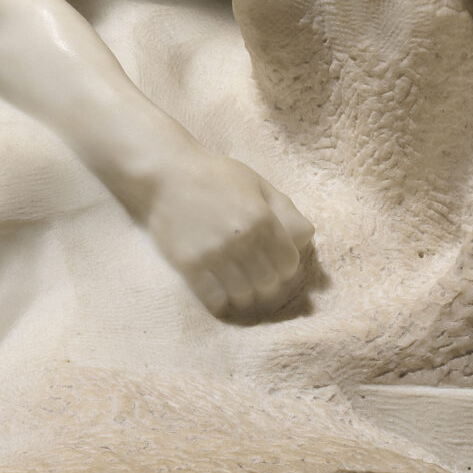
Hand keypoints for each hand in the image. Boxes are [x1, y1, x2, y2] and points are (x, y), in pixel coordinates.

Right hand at [143, 152, 312, 320]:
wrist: (166, 173)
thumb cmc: (213, 174)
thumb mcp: (255, 182)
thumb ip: (283, 208)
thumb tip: (306, 236)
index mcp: (261, 219)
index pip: (288, 264)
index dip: (284, 268)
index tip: (275, 266)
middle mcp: (241, 239)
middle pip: (268, 283)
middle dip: (266, 283)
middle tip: (257, 278)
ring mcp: (214, 254)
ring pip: (243, 294)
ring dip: (243, 293)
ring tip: (238, 285)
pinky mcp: (190, 265)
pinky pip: (214, 298)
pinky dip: (220, 299)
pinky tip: (218, 288)